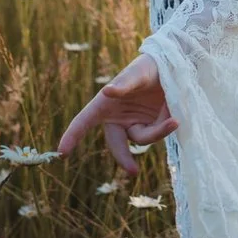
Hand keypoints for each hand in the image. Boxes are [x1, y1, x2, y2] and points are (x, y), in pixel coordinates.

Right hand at [57, 54, 175, 175]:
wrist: (175, 67)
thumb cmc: (149, 66)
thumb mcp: (138, 72)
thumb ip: (124, 83)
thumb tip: (107, 92)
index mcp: (105, 104)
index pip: (84, 121)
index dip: (72, 136)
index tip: (61, 153)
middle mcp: (118, 118)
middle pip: (116, 144)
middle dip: (125, 158)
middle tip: (133, 171)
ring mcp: (134, 124)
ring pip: (142, 139)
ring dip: (157, 132)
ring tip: (174, 120)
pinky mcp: (151, 126)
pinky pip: (156, 134)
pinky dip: (166, 127)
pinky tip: (175, 118)